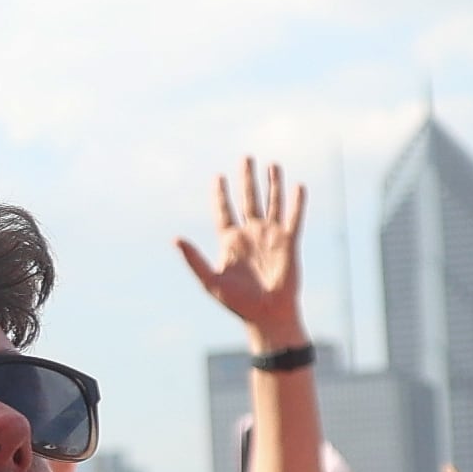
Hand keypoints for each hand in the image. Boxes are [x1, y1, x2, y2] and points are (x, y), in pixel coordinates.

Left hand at [172, 159, 307, 347]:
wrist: (266, 314)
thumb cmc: (236, 302)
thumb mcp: (209, 279)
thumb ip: (193, 259)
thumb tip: (174, 239)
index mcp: (229, 241)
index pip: (223, 211)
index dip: (220, 194)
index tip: (217, 177)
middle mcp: (250, 234)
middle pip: (248, 199)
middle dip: (246, 179)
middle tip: (245, 157)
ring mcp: (270, 237)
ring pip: (271, 203)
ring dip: (272, 184)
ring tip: (272, 164)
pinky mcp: (288, 242)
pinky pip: (294, 218)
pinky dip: (296, 202)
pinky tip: (298, 186)